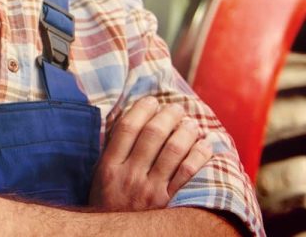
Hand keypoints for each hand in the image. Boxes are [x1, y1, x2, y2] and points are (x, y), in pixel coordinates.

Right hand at [90, 96, 213, 210]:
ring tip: (190, 124)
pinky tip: (204, 145)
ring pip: (173, 150)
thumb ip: (112, 152)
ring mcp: (150, 190)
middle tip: (176, 108)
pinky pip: (188, 172)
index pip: (127, 128)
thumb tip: (125, 119)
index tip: (151, 101)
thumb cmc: (109, 205)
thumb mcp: (100, 178)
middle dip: (167, 115)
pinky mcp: (169, 203)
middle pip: (152, 134)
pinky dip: (199, 154)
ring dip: (186, 131)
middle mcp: (130, 176)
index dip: (141, 109)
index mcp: (109, 166)